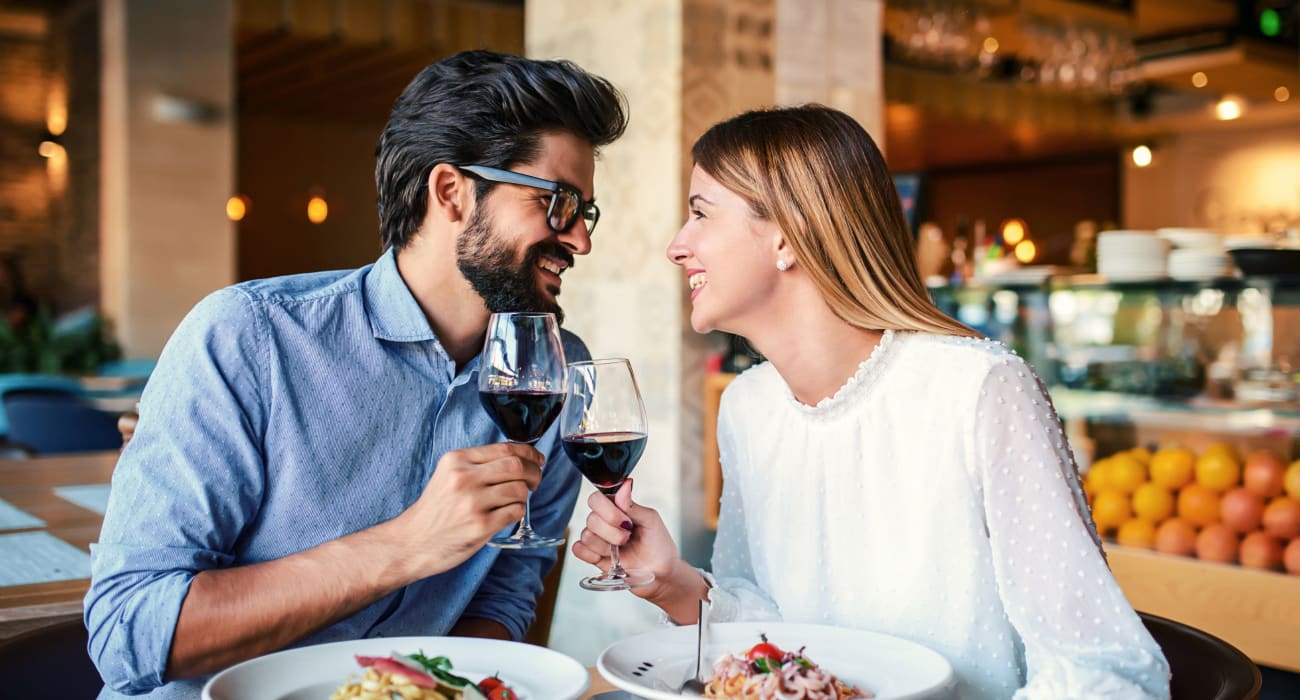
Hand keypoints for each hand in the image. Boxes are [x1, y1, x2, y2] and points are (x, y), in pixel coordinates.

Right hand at [397, 443, 543, 575]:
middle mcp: (464, 478)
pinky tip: (507, 514)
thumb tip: (517, 459)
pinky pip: (515, 512)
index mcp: (456, 460)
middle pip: (516, 466)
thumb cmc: (435, 510)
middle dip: (534, 472)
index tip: (538, 458)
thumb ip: (476, 465)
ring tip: (516, 500)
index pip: (504, 448)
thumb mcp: (448, 476)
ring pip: (518, 490)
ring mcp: (472, 502)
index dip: (528, 453)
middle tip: (535, 481)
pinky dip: (517, 512)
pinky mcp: (480, 526)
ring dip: (524, 495)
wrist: (412, 542)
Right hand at [572, 479, 682, 600]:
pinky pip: (578, 549)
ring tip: (621, 550)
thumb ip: (633, 505)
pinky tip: (607, 557)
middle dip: (612, 532)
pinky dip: (591, 554)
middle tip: (628, 538)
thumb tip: (624, 485)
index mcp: (617, 508)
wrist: (662, 573)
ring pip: (586, 535)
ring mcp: (598, 539)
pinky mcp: (594, 556)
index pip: (596, 498)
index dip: (607, 510)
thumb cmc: (659, 545)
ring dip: (606, 545)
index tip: (625, 521)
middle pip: (591, 519)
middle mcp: (604, 521)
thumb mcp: (651, 521)